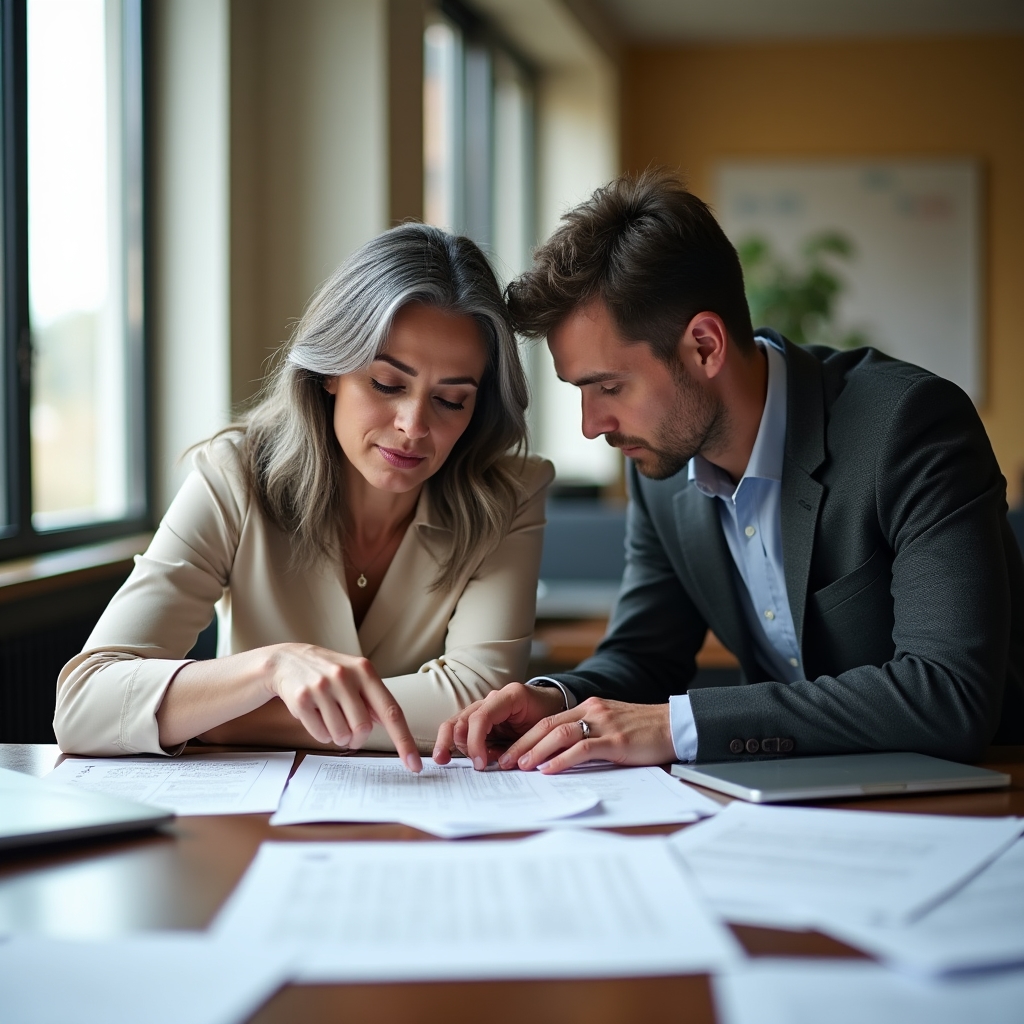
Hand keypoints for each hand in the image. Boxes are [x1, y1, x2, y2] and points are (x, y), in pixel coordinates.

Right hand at [266, 643, 421, 770]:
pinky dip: (322, 734)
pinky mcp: (302, 699)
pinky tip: (316, 716)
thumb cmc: (329, 672)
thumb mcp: (355, 674)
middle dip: (357, 738)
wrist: (287, 660)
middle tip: (349, 731)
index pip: (392, 712)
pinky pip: (320, 735)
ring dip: (338, 737)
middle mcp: (345, 677)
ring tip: (330, 718)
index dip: (404, 741)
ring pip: (341, 735)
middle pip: (363, 729)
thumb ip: (374, 698)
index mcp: (365, 671)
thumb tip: (392, 725)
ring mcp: (322, 687)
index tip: (414, 764)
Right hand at [432, 682, 564, 768]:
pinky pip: (461, 728)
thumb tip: (501, 764)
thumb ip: (522, 744)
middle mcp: (491, 699)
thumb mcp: (540, 729)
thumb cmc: (547, 715)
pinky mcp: (480, 718)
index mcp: (509, 697)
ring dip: (450, 742)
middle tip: (457, 762)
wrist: (549, 704)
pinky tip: (451, 755)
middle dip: (458, 743)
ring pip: (456, 722)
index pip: (481, 717)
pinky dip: (455, 742)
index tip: (480, 763)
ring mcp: (483, 707)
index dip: (476, 741)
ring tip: (445, 759)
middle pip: (463, 719)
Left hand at [500, 697, 674, 774]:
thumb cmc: (643, 731)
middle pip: (546, 725)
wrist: (673, 725)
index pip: (547, 720)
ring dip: (536, 751)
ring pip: (559, 734)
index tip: (508, 752)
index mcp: (587, 708)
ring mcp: (602, 724)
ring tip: (519, 766)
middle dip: (522, 744)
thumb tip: (560, 756)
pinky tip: (549, 770)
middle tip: (504, 762)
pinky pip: (582, 748)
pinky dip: (562, 760)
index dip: (524, 736)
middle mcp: (591, 711)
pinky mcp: (615, 740)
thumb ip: (587, 735)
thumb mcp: (610, 726)